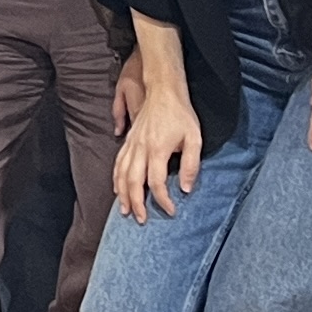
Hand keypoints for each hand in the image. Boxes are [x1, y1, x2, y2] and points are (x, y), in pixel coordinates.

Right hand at [113, 57, 202, 222]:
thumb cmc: (181, 114)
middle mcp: (141, 149)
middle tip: (141, 220)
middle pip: (134, 182)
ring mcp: (132, 144)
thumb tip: (186, 188)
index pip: (157, 182)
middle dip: (137, 203)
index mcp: (158, 149)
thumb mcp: (195, 139)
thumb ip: (190, 165)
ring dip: (123, 194)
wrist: (163, 90)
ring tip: (125, 210)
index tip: (171, 211)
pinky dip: (116, 178)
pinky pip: (118, 163)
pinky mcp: (128, 140)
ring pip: (122, 174)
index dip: (163, 200)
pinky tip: (118, 188)